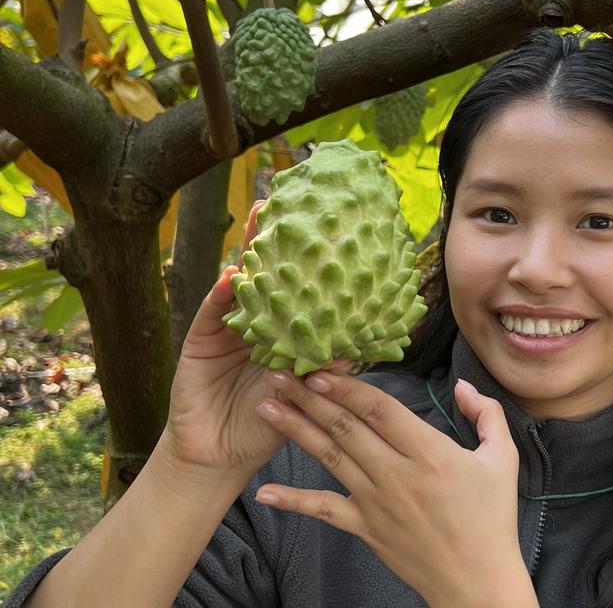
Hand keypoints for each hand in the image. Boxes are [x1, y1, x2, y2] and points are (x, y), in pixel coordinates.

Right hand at [160, 200, 349, 484]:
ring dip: (249, 251)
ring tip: (260, 219)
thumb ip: (330, 361)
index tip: (326, 220)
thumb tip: (368, 332)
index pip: (299, 282)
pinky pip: (212, 311)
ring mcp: (227, 326)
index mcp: (285, 326)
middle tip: (286, 199)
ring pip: (240, 281)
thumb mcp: (308, 390)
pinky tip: (232, 274)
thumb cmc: (268, 422)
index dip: (310, 253)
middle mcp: (257, 318)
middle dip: (277, 236)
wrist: (221, 457)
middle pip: (268, 271)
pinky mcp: (201, 340)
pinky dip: (222, 292)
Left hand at [250, 371, 529, 605]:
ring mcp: (375, 503)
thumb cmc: (492, 518)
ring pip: (330, 457)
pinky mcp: (365, 528)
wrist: (476, 582)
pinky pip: (324, 510)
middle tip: (281, 373)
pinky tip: (264, 491)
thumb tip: (462, 386)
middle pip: (346, 427)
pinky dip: (293, 500)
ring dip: (296, 429)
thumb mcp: (503, 458)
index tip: (322, 369)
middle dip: (311, 397)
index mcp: (430, 452)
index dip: (349, 388)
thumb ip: (486, 414)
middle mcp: (396, 474)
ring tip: (268, 406)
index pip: (381, 410)